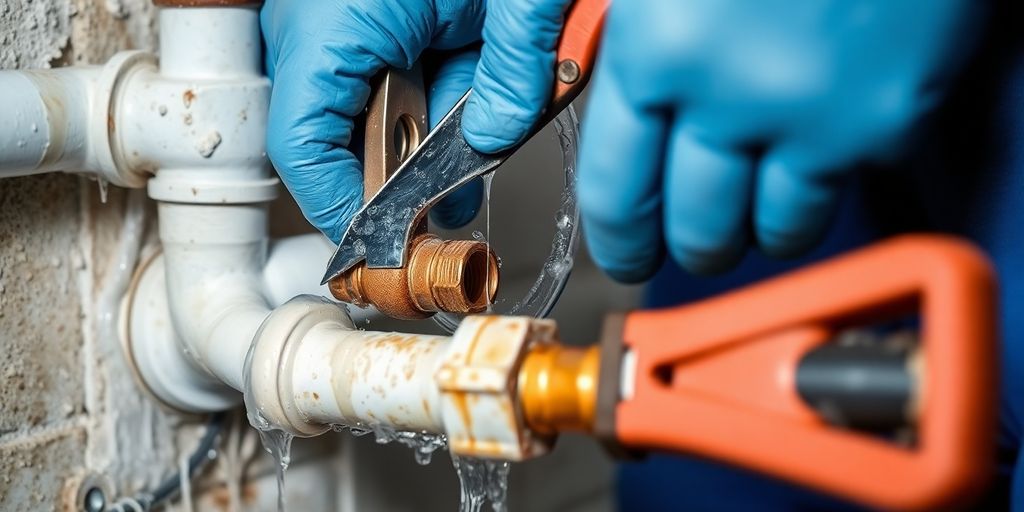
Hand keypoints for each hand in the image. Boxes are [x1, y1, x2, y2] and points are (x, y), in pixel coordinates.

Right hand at [262, 0, 571, 240]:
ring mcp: (337, 17)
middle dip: (409, 170)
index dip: (343, 210)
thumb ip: (511, 69)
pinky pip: (391, 70)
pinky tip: (475, 85)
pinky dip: (438, 87)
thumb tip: (495, 136)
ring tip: (485, 125)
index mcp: (333, 27)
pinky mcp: (363, 10)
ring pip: (375, 105)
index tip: (382, 245)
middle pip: (345, 135)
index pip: (306, 149)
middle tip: (452, 202)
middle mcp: (320, 25)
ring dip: (433, 126)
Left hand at [573, 0, 982, 280]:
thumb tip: (501, 123)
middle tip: (689, 239)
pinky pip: (842, 196)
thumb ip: (546, 29)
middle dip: (686, 243)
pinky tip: (811, 159)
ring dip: (756, 230)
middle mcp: (732, 90)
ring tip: (753, 206)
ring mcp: (817, 110)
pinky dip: (822, 191)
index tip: (631, 251)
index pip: (617, 191)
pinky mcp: (890, 115)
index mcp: (656, 45)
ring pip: (775, 230)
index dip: (623, 237)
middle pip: (696, 227)